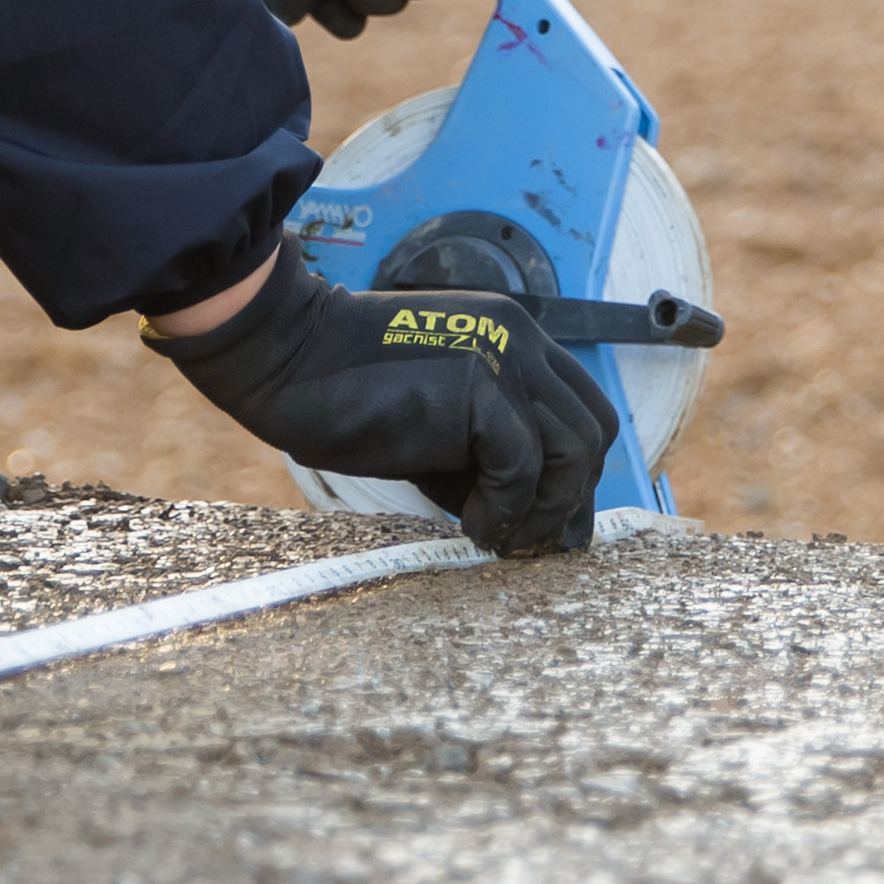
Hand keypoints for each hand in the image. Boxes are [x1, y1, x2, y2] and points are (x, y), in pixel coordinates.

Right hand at [142, 255, 616, 555]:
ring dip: (543, 509)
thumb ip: (491, 461)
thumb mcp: (441, 431)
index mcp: (516, 339)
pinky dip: (507, 509)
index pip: (583, 412)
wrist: (289, 358)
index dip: (576, 478)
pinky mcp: (480, 384)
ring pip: (575, 450)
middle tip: (526, 544)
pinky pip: (525, 465)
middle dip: (571, 498)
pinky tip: (472, 530)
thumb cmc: (352, 399)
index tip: (549, 529)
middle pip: (594, 431)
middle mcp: (522, 339)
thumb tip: (546, 529)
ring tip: (495, 538)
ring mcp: (506, 356)